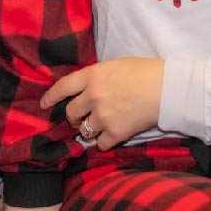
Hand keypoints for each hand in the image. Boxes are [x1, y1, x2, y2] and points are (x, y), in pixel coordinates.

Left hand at [40, 57, 164, 150]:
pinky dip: (103, 143)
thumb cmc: (144, 71)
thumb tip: (90, 87)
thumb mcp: (114, 66)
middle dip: (73, 117)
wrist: (166, 88)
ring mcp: (103, 116)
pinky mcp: (116, 132)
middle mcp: (92, 96)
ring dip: (87, 131)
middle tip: (80, 118)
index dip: (50, 97)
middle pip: (70, 113)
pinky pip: (100, 144)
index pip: (62, 87)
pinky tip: (109, 138)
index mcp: (91, 76)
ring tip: (96, 128)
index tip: (44, 104)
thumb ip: (97, 77)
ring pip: (84, 130)